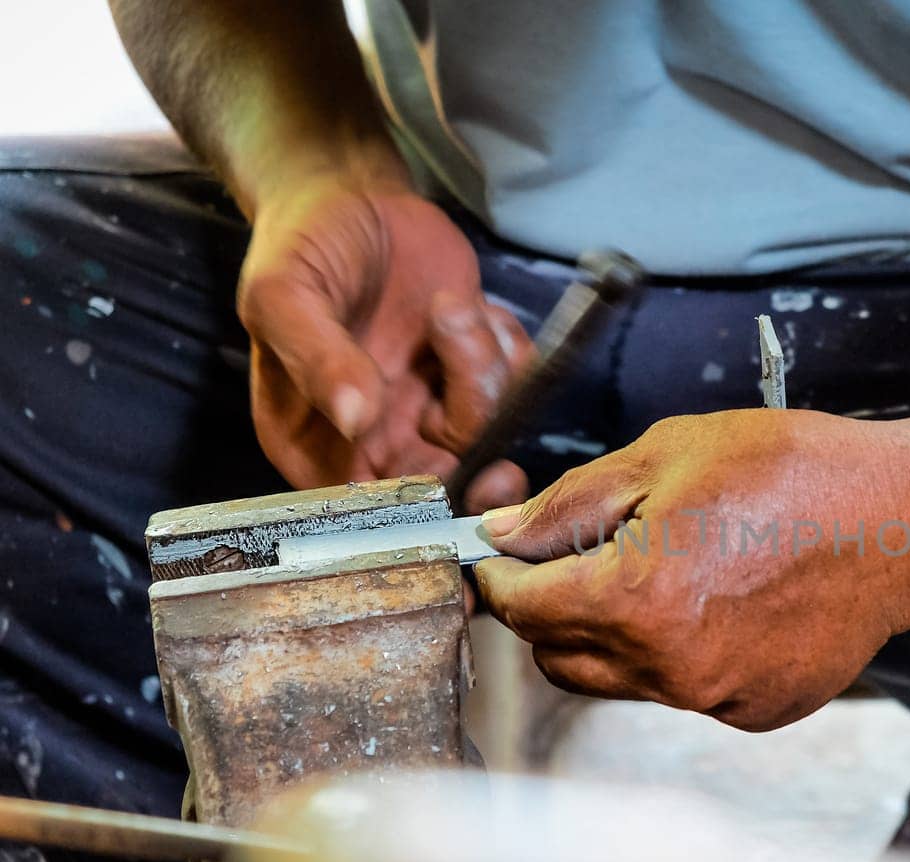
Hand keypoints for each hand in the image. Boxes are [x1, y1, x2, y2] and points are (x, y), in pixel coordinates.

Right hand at [239, 174, 533, 510]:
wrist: (351, 195)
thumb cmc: (300, 247)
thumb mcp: (284, 295)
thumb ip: (314, 357)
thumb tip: (352, 417)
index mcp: (314, 440)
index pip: (366, 508)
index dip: (414, 509)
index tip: (448, 481)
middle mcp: (376, 438)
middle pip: (444, 485)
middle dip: (476, 458)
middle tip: (490, 431)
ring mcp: (429, 408)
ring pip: (487, 429)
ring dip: (482, 368)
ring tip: (450, 307)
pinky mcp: (472, 374)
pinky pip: (516, 386)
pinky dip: (507, 346)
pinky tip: (474, 308)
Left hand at [473, 410, 909, 730]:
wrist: (904, 519)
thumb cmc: (799, 473)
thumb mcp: (668, 453)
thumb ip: (572, 504)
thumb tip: (506, 536)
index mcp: (635, 598)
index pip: (520, 608)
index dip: (499, 578)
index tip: (501, 559)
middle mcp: (668, 666)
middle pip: (558, 656)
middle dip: (551, 608)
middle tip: (580, 557)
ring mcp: (716, 697)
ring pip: (620, 680)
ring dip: (616, 634)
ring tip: (668, 571)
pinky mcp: (756, 710)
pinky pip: (685, 691)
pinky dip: (681, 655)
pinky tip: (722, 603)